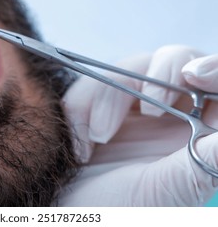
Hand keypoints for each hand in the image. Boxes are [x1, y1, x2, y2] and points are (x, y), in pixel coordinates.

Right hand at [59, 45, 217, 205]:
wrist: (69, 212)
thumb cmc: (119, 212)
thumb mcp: (166, 190)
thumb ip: (203, 164)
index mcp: (198, 133)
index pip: (216, 85)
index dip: (215, 70)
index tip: (194, 76)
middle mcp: (170, 114)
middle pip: (176, 61)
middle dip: (161, 77)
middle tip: (149, 109)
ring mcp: (132, 105)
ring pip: (130, 68)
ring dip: (107, 99)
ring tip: (99, 139)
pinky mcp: (99, 103)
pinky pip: (92, 81)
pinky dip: (82, 106)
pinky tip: (81, 142)